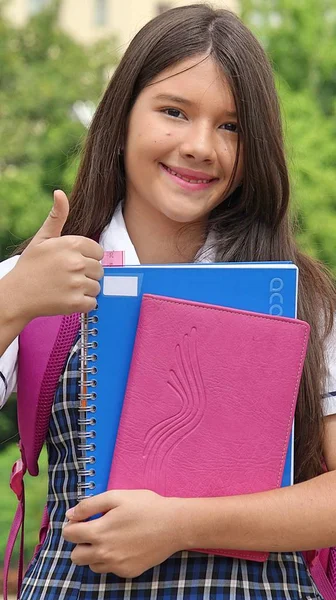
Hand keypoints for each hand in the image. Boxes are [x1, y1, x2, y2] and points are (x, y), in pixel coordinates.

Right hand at [7, 190, 103, 320]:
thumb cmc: (30, 266)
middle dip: (86, 274)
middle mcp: (77, 262)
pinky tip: (68, 298)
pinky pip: (93, 302)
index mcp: (72, 244)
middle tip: (67, 276)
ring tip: (66, 287)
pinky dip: (83, 303)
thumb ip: (57, 217)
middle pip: (99, 270)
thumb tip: (60, 193)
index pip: (98, 252)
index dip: (87, 258)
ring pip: (97, 287)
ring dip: (85, 289)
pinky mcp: (76, 302)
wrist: (16, 295)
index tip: (72, 262)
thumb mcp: (42, 238)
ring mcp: (76, 283)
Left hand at [62, 490, 186, 577]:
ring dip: (94, 553)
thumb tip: (70, 515)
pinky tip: (124, 545)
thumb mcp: (116, 496)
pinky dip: (111, 559)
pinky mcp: (128, 572)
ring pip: (91, 565)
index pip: (69, 535)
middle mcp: (104, 553)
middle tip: (94, 530)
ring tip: (110, 538)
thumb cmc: (146, 506)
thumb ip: (89, 505)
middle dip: (80, 543)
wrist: (174, 525)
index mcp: (99, 532)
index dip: (72, 525)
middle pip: (75, 556)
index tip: (81, 520)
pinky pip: (110, 569)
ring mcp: (116, 566)